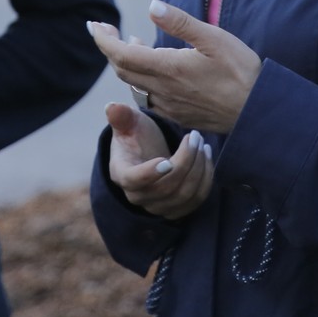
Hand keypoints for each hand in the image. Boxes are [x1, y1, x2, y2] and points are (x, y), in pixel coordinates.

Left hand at [88, 1, 262, 134]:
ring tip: (129, 41)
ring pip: (134, 84)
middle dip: (109, 48)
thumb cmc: (241, 71)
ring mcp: (169, 106)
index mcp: (168, 68)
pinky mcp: (179, 115)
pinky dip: (140, 79)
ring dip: (125, 63)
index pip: (121, 54)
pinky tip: (152, 69)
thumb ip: (180, 22)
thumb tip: (151, 6)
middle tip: (106, 29)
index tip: (93, 25)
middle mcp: (163, 90)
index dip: (103, 40)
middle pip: (122, 70)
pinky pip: (148, 97)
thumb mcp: (214, 38)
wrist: (258, 112)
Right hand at [104, 101, 212, 218]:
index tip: (167, 161)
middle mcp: (137, 196)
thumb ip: (122, 116)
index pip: (133, 180)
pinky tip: (206, 157)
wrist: (147, 154)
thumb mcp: (129, 122)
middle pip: (167, 187)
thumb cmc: (136, 136)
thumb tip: (111, 107)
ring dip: (199, 168)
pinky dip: (206, 179)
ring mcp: (157, 207)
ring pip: (185, 195)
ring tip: (202, 143)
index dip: (149, 174)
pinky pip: (196, 200)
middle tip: (195, 136)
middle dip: (186, 160)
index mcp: (122, 173)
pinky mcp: (175, 210)